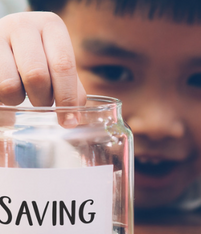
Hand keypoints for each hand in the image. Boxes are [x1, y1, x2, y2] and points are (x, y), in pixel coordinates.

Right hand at [0, 12, 85, 126]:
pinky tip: (10, 90)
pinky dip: (4, 99)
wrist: (9, 42)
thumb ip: (72, 89)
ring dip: (19, 100)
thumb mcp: (59, 66)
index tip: (69, 122)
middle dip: (43, 100)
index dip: (67, 98)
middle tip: (44, 103)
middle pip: (37, 76)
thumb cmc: (41, 57)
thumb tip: (73, 119)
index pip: (63, 66)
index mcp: (52, 26)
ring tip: (23, 93)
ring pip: (9, 85)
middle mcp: (24, 25)